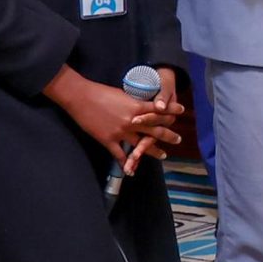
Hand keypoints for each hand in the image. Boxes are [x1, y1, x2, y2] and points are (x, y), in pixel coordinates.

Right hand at [44, 66, 183, 165]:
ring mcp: (120, 132)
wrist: (80, 98)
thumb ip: (134, 103)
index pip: (159, 110)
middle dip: (168, 135)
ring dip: (153, 151)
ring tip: (163, 155)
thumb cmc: (100, 92)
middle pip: (155, 130)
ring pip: (141, 145)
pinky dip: (125, 163)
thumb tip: (142, 106)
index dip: (171, 110)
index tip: (181, 110)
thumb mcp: (122, 95)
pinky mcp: (108, 140)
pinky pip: (119, 155)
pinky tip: (130, 170)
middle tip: (178, 140)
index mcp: (136, 107)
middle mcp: (132, 121)